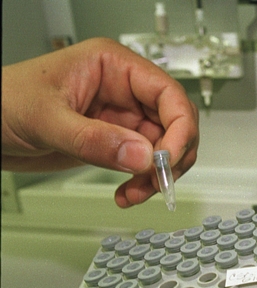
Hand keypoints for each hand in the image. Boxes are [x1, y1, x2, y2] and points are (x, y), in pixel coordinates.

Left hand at [1, 37, 198, 207]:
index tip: (168, 159)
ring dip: (157, 175)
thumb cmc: (2, 101)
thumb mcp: (47, 119)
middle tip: (157, 180)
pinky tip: (127, 192)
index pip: (168, 94)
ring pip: (164, 148)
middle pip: (175, 123)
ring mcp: (121, 118)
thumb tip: (143, 156)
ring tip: (137, 192)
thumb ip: (96, 140)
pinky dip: (143, 183)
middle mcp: (123, 91)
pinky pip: (144, 164)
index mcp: (113, 66)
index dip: (179, 128)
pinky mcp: (115, 142)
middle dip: (172, 156)